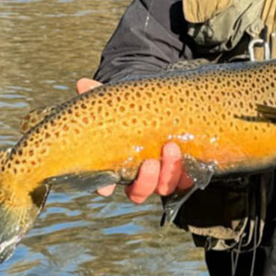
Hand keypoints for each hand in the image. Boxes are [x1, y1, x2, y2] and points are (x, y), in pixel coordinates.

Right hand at [75, 78, 194, 201]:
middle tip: (151, 161)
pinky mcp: (181, 174)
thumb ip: (98, 94)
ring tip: (172, 148)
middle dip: (146, 180)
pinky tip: (192, 158)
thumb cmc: (132, 110)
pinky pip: (186, 182)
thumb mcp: (116, 103)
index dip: (104, 188)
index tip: (106, 187)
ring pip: (163, 188)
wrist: (161, 111)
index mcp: (116, 166)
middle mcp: (137, 178)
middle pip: (139, 191)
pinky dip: (189, 174)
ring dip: (169, 172)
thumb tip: (82, 83)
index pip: (105, 186)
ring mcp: (160, 178)